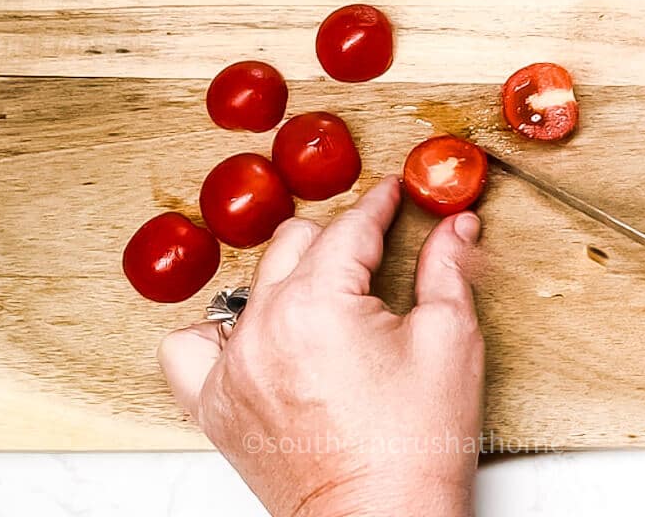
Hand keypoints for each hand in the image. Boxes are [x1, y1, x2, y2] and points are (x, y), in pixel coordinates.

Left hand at [158, 176, 484, 516]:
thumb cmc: (415, 448)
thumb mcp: (449, 341)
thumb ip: (448, 269)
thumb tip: (455, 225)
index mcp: (319, 304)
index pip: (349, 227)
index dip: (379, 205)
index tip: (390, 196)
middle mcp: (264, 326)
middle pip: (297, 243)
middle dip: (338, 239)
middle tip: (370, 254)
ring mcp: (232, 366)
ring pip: (250, 282)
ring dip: (288, 277)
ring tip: (323, 298)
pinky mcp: (215, 404)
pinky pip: (190, 345)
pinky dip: (217, 331)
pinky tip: (253, 336)